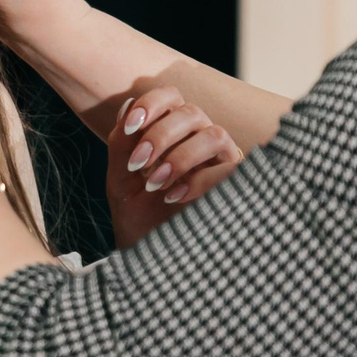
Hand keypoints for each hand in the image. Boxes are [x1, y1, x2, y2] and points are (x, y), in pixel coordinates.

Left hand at [106, 87, 243, 245]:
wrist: (153, 259)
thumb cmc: (138, 217)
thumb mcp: (121, 180)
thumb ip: (122, 145)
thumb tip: (128, 105)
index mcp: (172, 131)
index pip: (171, 97)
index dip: (152, 103)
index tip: (130, 126)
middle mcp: (200, 139)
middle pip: (191, 112)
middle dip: (160, 134)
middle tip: (138, 164)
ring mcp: (220, 161)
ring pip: (213, 134)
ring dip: (181, 155)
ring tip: (156, 183)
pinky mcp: (236, 185)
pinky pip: (228, 168)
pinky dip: (199, 179)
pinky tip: (174, 196)